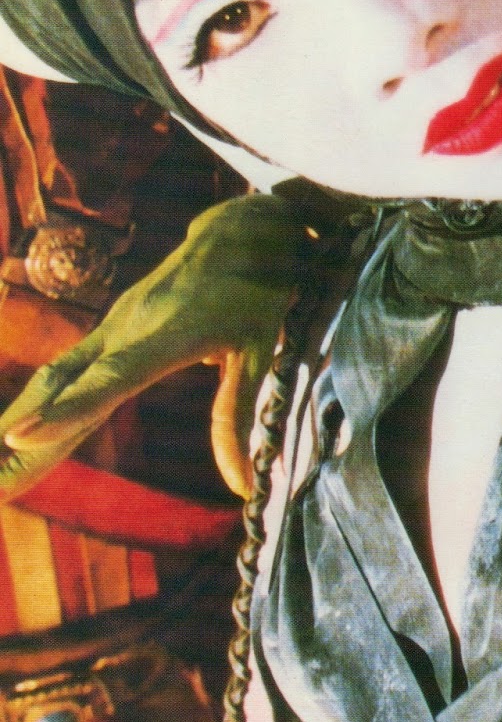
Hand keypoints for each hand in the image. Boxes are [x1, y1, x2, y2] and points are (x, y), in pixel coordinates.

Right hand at [0, 193, 310, 501]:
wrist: (236, 233)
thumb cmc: (254, 293)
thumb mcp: (257, 352)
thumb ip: (234, 418)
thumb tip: (240, 488)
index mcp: (165, 337)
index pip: (108, 380)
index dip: (65, 411)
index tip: (19, 438)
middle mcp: (126, 329)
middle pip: (65, 387)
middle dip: (23, 436)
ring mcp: (112, 326)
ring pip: (55, 377)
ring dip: (18, 419)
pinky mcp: (110, 327)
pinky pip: (65, 368)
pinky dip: (37, 401)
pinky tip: (14, 430)